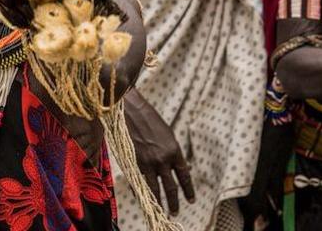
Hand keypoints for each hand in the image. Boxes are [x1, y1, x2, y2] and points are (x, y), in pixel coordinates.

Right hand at [124, 92, 195, 215]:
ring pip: (154, 188)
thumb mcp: (168, 135)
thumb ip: (173, 152)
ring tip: (161, 211)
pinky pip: (139, 181)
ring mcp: (147, 162)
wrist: (130, 110)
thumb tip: (180, 167)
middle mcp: (162, 159)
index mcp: (174, 151)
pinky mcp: (133, 161)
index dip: (188, 190)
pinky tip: (142, 197)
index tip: (191, 200)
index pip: (184, 176)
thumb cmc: (150, 119)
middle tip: (175, 212)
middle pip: (171, 187)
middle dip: (174, 201)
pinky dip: (140, 190)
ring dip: (158, 202)